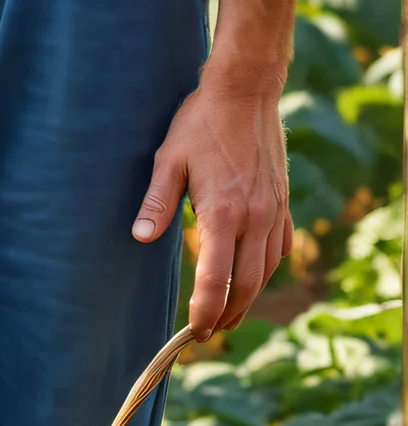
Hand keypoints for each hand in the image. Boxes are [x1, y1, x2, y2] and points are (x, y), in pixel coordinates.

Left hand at [131, 0, 299, 338]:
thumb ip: (157, 200)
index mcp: (224, 212)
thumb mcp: (169, 157)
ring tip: (229, 316)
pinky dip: (267, 270)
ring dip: (249, 299)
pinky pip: (281, 249)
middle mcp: (255, 218)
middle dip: (227, 316)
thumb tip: (142, 237)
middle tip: (207, 334)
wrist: (246, 90)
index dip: (204, 311)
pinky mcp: (284, 202)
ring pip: (266, 272)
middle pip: (247, 287)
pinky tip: (254, 275)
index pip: (216, 279)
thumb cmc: (201, 122)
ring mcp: (274, 211)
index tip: (193, 332)